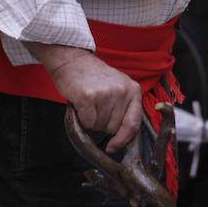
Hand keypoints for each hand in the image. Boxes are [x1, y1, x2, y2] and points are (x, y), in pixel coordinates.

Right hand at [26, 43, 141, 151]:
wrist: (74, 60)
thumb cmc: (95, 77)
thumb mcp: (119, 87)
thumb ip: (124, 109)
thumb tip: (123, 139)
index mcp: (133, 90)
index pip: (133, 124)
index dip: (123, 139)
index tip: (114, 147)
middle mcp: (122, 91)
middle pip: (113, 128)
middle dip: (103, 123)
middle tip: (96, 106)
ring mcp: (106, 93)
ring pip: (99, 126)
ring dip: (91, 120)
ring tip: (89, 102)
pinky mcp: (88, 96)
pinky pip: (86, 122)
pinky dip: (81, 118)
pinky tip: (81, 104)